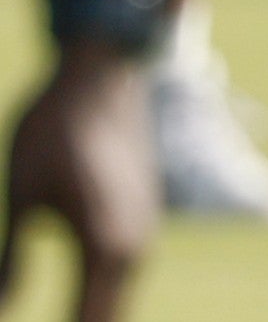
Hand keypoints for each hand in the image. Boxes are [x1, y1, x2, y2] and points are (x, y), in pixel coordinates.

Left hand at [0, 42, 157, 321]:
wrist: (102, 79)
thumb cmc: (53, 133)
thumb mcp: (22, 197)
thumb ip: (13, 260)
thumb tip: (2, 308)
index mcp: (103, 245)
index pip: (85, 321)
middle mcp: (133, 245)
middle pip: (108, 316)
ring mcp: (143, 230)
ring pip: (119, 297)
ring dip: (94, 315)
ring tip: (71, 318)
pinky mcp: (141, 217)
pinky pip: (124, 274)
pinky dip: (104, 296)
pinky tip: (87, 302)